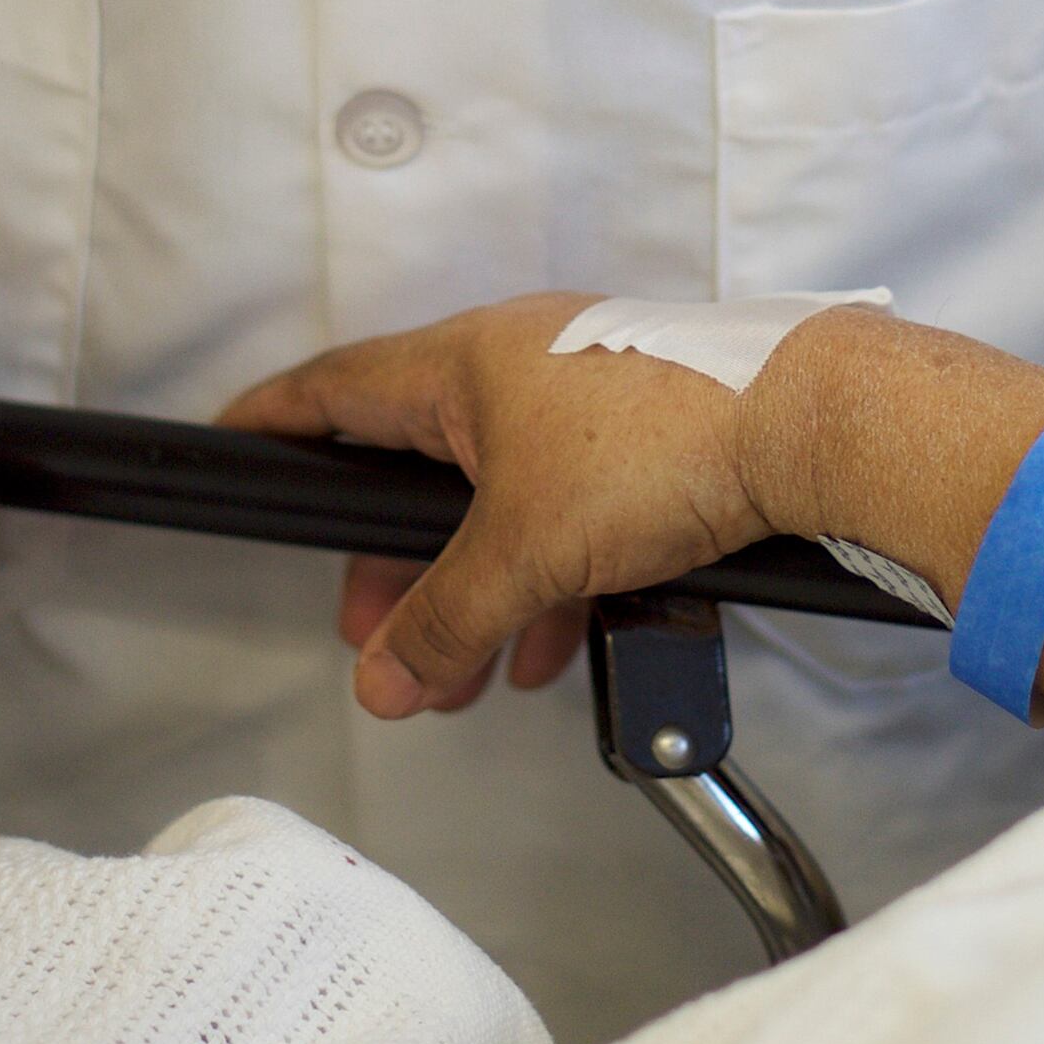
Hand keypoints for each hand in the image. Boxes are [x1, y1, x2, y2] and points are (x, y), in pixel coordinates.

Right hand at [216, 294, 790, 718]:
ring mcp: (586, 400)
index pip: (337, 391)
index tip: (232, 441)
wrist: (811, 426)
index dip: (277, 421)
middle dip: (397, 568)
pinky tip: (552, 647)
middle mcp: (518, 368)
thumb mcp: (526, 551)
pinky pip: (567, 513)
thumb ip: (442, 622)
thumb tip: (383, 679)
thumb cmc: (667, 441)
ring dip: (476, 593)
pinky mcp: (647, 437)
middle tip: (380, 639)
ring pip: (498, 503)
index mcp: (463, 365)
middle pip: (418, 471)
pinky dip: (547, 580)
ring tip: (468, 676)